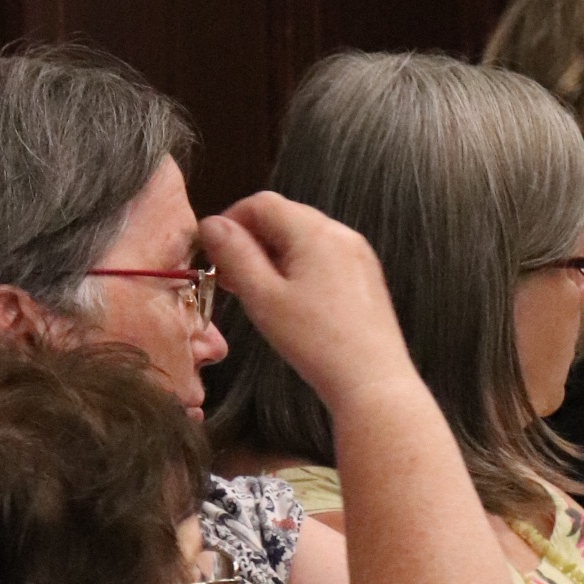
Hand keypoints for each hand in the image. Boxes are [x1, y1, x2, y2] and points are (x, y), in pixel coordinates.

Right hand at [200, 193, 415, 417]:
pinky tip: (287, 299)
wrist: (372, 381)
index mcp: (316, 231)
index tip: (212, 253)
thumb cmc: (315, 341)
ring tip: (254, 291)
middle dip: (251, 239)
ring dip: (273, 255)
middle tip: (229, 276)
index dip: (230, 221)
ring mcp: (358, 254)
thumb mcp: (263, 297)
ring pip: (304, 238)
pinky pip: (324, 257)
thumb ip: (235, 255)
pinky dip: (298, 267)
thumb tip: (211, 223)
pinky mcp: (365, 276)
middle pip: (285, 217)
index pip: (262, 203)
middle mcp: (342, 234)